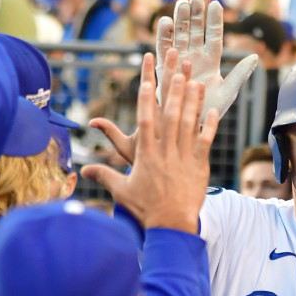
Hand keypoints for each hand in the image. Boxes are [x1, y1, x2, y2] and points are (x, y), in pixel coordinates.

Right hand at [82, 53, 217, 232]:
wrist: (171, 224)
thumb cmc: (146, 208)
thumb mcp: (122, 190)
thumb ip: (104, 175)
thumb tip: (83, 170)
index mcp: (146, 155)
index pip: (144, 120)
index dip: (145, 99)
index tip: (147, 80)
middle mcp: (165, 152)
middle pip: (169, 116)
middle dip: (173, 91)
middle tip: (177, 70)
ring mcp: (184, 158)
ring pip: (188, 124)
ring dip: (192, 102)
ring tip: (195, 82)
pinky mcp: (199, 166)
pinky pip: (205, 141)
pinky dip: (209, 125)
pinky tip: (212, 110)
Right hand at [156, 0, 258, 117]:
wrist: (189, 125)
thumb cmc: (210, 110)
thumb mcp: (228, 92)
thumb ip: (239, 74)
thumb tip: (255, 57)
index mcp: (211, 61)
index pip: (214, 36)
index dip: (214, 21)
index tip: (215, 3)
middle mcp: (195, 57)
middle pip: (195, 30)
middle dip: (195, 14)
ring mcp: (179, 60)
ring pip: (179, 35)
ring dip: (180, 19)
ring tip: (182, 3)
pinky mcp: (165, 67)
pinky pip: (163, 48)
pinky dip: (164, 35)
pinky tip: (166, 21)